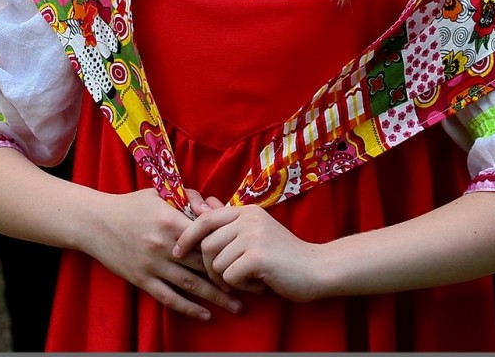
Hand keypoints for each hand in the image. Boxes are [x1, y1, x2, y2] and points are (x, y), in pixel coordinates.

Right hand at [76, 189, 242, 321]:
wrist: (95, 222)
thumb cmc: (130, 205)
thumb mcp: (159, 193)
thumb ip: (187, 198)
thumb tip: (212, 206)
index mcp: (171, 220)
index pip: (207, 237)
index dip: (229, 247)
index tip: (248, 256)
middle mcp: (164, 245)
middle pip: (204, 264)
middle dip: (231, 276)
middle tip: (254, 286)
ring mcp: (153, 264)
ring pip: (191, 285)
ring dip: (216, 297)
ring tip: (237, 306)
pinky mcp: (142, 279)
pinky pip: (169, 298)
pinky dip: (189, 308)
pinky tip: (205, 314)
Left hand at [174, 203, 331, 302]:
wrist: (317, 269)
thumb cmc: (284, 255)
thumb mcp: (257, 232)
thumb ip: (230, 222)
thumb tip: (201, 207)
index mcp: (246, 211)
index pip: (204, 219)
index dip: (186, 236)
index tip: (177, 251)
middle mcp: (248, 218)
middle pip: (206, 244)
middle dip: (210, 266)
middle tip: (229, 278)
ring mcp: (253, 235)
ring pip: (215, 263)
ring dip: (227, 279)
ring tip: (250, 279)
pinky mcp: (257, 256)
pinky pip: (229, 277)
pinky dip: (241, 286)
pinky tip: (259, 283)